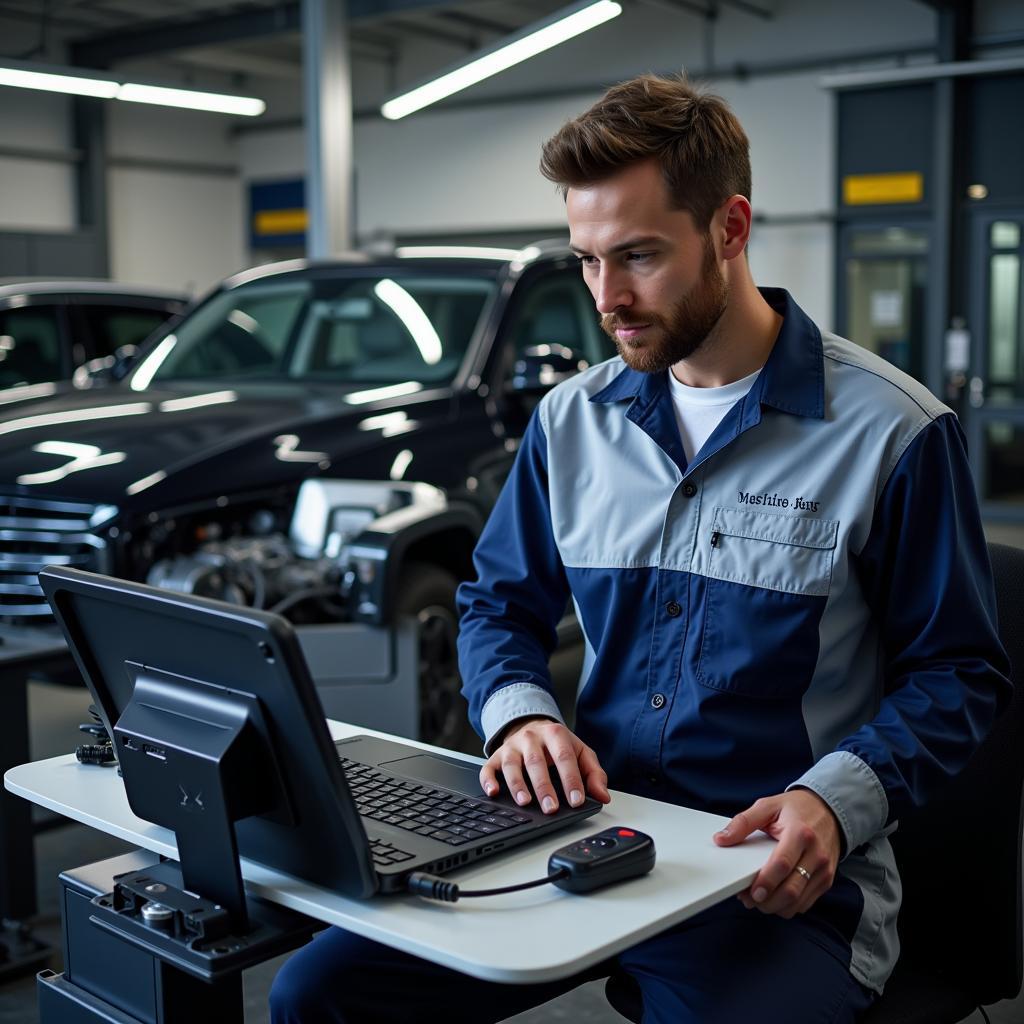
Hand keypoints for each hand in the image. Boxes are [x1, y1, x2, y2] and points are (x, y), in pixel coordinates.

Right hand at [479, 717, 610, 813]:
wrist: (531, 726)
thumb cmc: (557, 745)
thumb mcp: (580, 752)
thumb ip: (594, 773)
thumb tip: (603, 795)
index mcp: (555, 734)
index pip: (564, 757)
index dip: (571, 779)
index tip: (576, 800)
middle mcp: (531, 738)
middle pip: (536, 762)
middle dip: (544, 786)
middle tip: (551, 808)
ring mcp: (512, 746)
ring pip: (512, 764)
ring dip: (517, 784)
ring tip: (525, 802)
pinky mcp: (496, 756)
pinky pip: (488, 767)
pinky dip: (489, 780)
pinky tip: (493, 792)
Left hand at [713, 789, 841, 918]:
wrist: (829, 810)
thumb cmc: (797, 809)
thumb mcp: (768, 806)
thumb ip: (743, 822)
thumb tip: (721, 839)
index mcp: (800, 834)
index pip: (782, 864)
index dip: (765, 882)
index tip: (751, 892)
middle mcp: (816, 854)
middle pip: (791, 890)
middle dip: (767, 901)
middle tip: (749, 899)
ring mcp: (824, 870)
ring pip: (798, 902)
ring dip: (775, 906)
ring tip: (759, 899)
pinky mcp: (826, 880)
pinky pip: (805, 903)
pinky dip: (787, 906)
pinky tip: (774, 897)